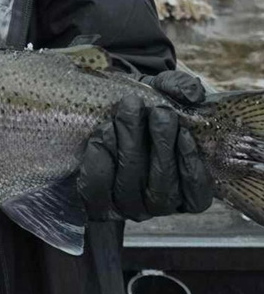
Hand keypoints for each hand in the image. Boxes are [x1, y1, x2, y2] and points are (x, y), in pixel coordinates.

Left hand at [79, 69, 213, 221]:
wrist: (105, 108)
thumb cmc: (143, 105)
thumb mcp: (162, 91)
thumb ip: (179, 87)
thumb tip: (191, 93)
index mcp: (185, 188)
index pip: (197, 196)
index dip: (192, 169)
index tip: (185, 134)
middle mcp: (158, 203)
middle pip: (162, 189)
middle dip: (161, 147)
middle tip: (159, 112)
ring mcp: (127, 206)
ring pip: (130, 188)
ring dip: (129, 147)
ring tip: (127, 111)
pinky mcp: (97, 201)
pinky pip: (97, 190)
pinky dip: (99, 162)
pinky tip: (102, 133)